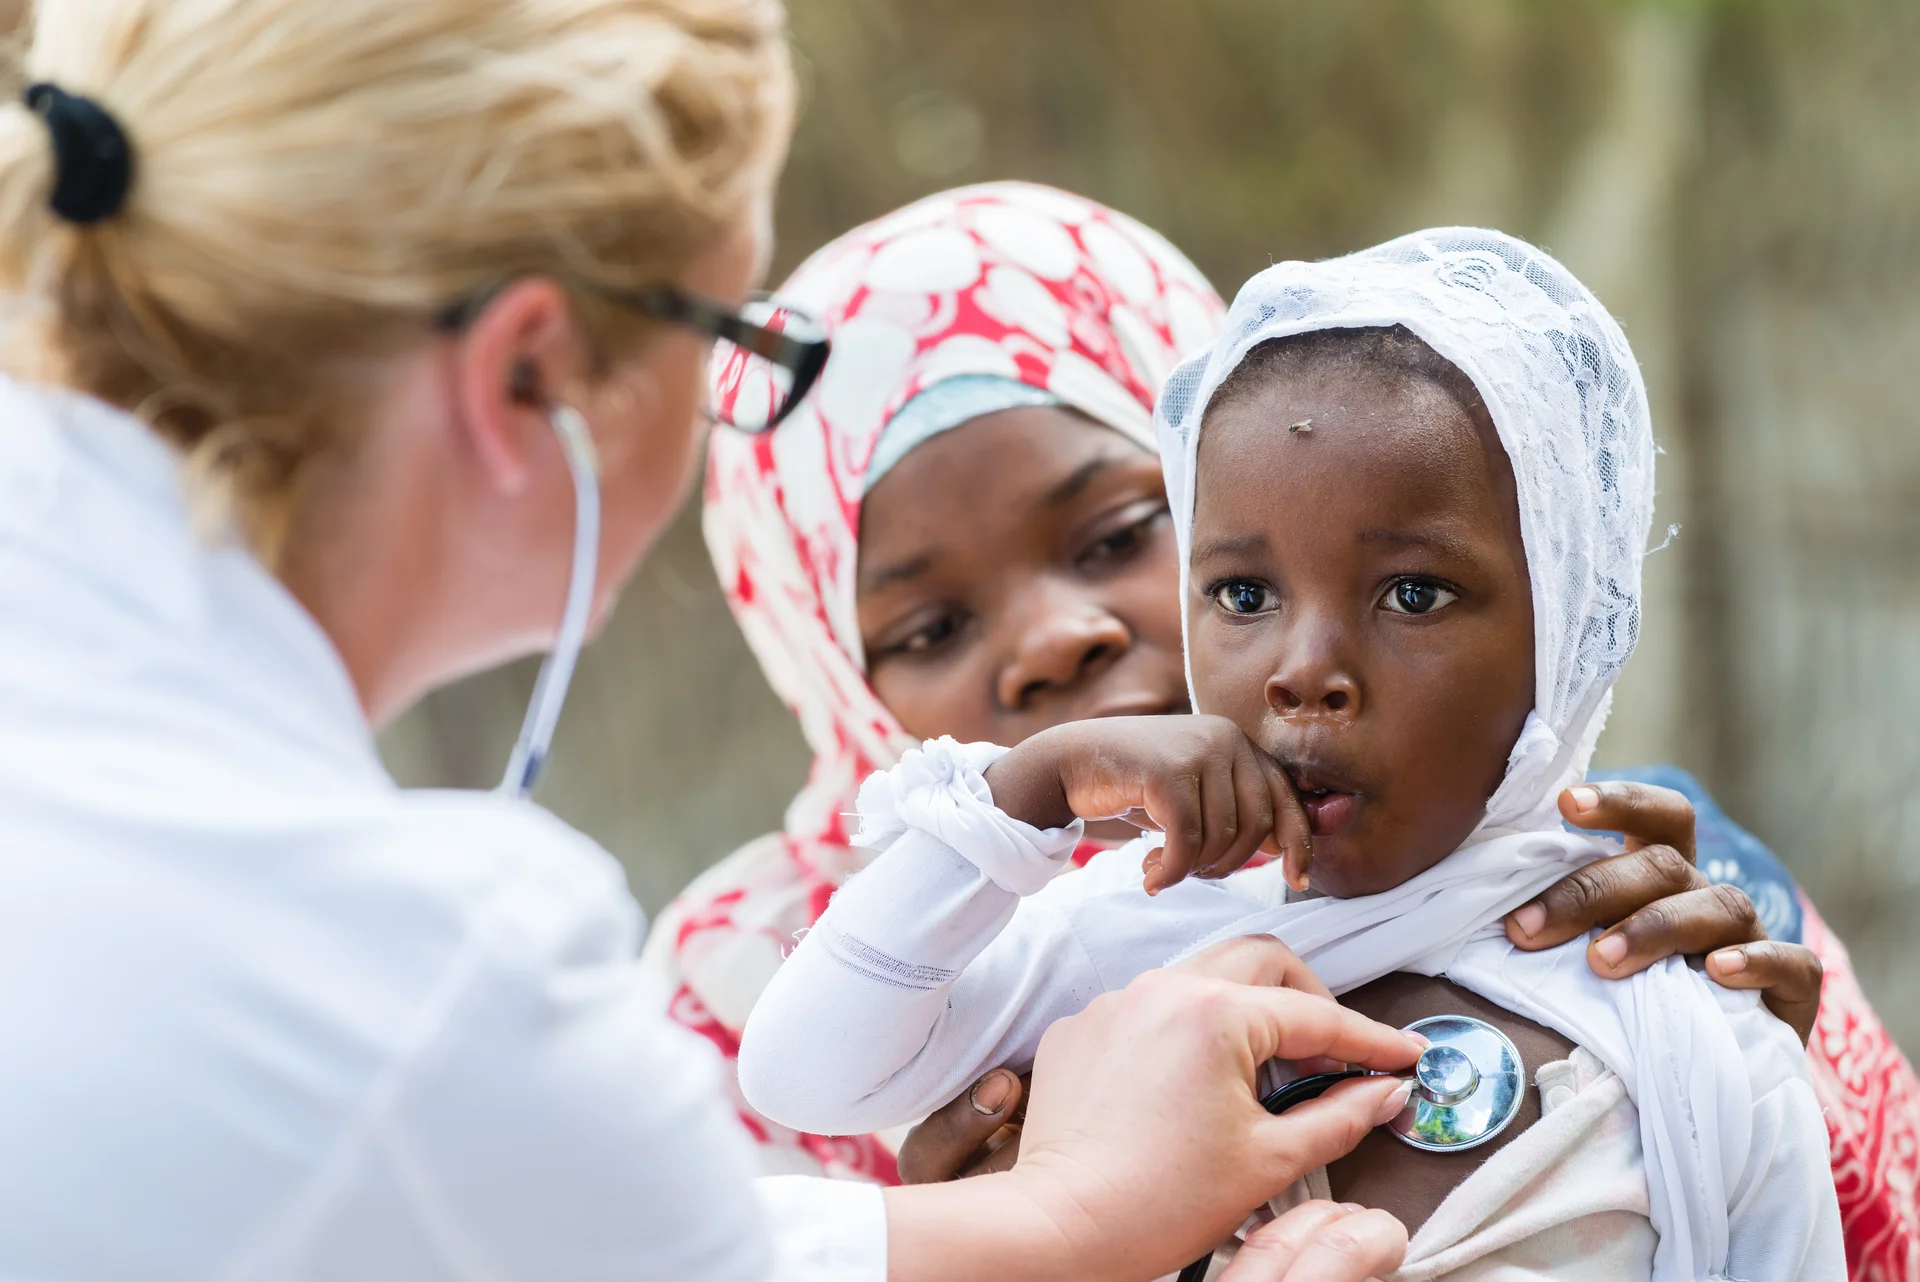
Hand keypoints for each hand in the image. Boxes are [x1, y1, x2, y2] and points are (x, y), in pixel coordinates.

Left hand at [882, 936, 1419, 1281]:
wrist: (1064, 1227)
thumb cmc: (1160, 1202)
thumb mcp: (1269, 1161)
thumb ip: (1339, 1117)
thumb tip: (1384, 1092)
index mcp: (1217, 1012)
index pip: (1317, 1014)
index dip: (1371, 1040)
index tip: (1404, 1056)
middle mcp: (1163, 987)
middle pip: (1262, 962)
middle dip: (1310, 999)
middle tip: (1336, 1052)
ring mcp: (1116, 1002)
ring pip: (1202, 977)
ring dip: (1245, 1011)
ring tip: (1269, 1070)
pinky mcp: (1082, 1026)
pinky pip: (1148, 1009)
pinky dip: (1185, 1034)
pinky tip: (1195, 1084)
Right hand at [985, 714, 1311, 893]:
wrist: (1070, 762)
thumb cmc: (1136, 786)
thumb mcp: (1196, 796)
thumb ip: (1240, 811)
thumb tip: (1299, 843)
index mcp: (1237, 742)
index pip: (1286, 798)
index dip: (1299, 843)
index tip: (1297, 881)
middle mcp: (1224, 738)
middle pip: (1256, 824)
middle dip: (1228, 863)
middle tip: (1191, 871)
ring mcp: (1196, 750)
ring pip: (1220, 836)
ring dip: (1192, 868)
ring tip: (1162, 869)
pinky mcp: (1167, 770)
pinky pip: (1186, 839)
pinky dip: (1171, 869)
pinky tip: (1150, 875)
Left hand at [1503, 779, 1823, 1042]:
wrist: (1704, 1085)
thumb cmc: (1623, 1006)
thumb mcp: (1582, 958)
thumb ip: (1552, 930)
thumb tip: (1477, 912)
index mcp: (1662, 877)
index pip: (1655, 817)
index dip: (1618, 801)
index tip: (1565, 803)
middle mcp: (1706, 898)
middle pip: (1663, 865)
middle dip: (1593, 892)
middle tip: (1528, 930)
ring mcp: (1753, 940)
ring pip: (1720, 905)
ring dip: (1655, 928)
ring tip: (1601, 962)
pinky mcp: (1793, 993)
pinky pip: (1790, 965)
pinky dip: (1757, 962)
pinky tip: (1718, 973)